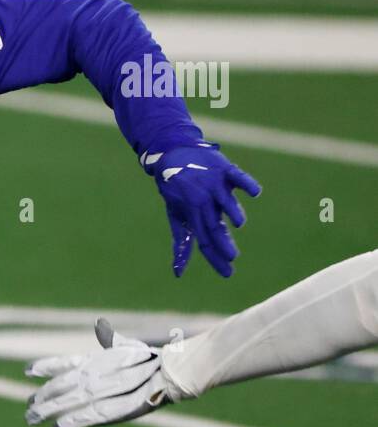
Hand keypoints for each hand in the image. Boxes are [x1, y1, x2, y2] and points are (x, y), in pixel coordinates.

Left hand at [25, 319, 179, 426]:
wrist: (170, 373)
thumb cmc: (151, 359)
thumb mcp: (128, 347)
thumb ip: (111, 340)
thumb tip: (102, 327)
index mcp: (96, 359)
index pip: (64, 362)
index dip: (45, 366)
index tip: (28, 370)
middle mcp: (93, 374)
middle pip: (60, 386)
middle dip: (42, 396)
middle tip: (28, 405)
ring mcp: (100, 392)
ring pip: (67, 402)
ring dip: (47, 411)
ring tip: (31, 418)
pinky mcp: (111, 410)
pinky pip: (85, 418)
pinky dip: (69, 424)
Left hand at [145, 142, 260, 276]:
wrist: (172, 153)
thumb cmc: (175, 190)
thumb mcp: (176, 216)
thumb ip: (181, 243)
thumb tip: (177, 273)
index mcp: (193, 215)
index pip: (205, 241)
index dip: (215, 257)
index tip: (227, 273)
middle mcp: (203, 201)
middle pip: (214, 225)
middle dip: (223, 242)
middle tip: (232, 256)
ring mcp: (214, 184)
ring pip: (224, 201)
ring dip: (232, 211)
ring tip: (239, 223)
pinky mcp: (223, 168)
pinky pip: (237, 176)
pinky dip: (245, 183)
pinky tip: (254, 192)